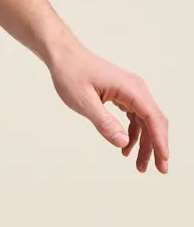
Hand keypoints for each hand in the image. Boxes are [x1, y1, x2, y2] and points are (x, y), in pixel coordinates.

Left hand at [48, 42, 168, 173]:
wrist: (63, 55)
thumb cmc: (71, 74)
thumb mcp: (84, 102)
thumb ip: (104, 123)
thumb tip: (123, 143)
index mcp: (131, 89)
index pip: (153, 119)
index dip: (160, 142)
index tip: (163, 161)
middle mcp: (136, 89)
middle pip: (154, 122)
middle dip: (156, 147)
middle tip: (157, 170)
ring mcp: (130, 91)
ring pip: (145, 121)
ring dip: (144, 143)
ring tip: (140, 165)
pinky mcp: (123, 94)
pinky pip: (134, 116)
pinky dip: (133, 133)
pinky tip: (126, 147)